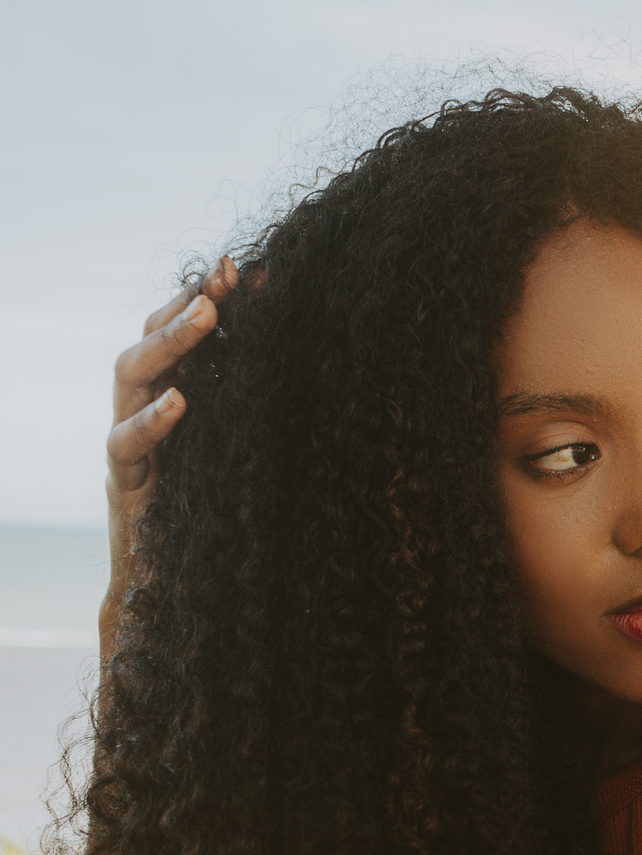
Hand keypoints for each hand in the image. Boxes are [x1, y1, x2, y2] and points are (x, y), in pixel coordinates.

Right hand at [103, 256, 236, 650]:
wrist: (184, 586)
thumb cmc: (228, 512)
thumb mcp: (252, 446)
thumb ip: (262, 399)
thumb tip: (304, 352)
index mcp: (177, 391)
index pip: (183, 330)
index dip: (206, 296)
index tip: (241, 268)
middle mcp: (147, 408)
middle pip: (151, 338)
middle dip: (186, 306)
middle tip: (221, 283)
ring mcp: (130, 443)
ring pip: (128, 375)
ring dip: (169, 343)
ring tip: (205, 318)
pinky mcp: (124, 483)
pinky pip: (126, 444)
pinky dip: (152, 421)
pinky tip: (181, 404)